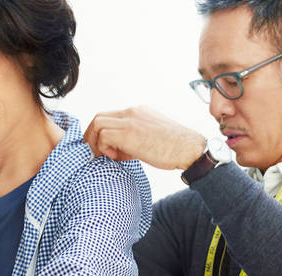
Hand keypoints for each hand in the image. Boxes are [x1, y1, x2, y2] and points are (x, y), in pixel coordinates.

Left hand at [83, 106, 205, 169]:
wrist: (190, 149)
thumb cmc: (174, 148)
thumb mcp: (151, 137)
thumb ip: (134, 138)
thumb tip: (119, 150)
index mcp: (139, 111)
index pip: (109, 117)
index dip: (101, 133)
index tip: (104, 149)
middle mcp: (132, 112)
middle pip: (98, 117)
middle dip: (92, 137)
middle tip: (97, 154)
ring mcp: (130, 120)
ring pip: (97, 124)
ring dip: (96, 143)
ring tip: (109, 156)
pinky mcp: (129, 132)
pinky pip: (103, 136)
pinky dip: (104, 148)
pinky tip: (117, 158)